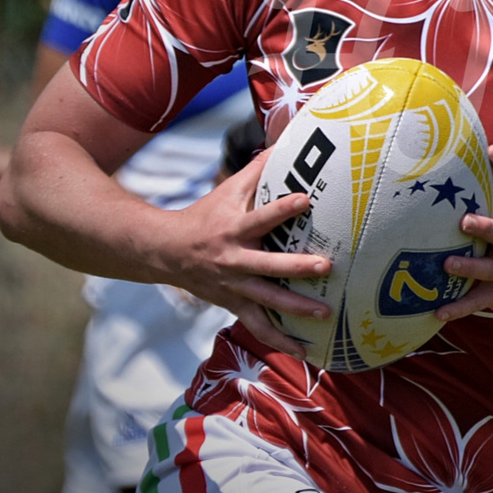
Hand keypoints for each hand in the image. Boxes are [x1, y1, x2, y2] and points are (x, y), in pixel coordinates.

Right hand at [156, 153, 334, 357]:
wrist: (166, 252)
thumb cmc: (206, 215)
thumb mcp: (228, 191)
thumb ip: (258, 169)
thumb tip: (284, 139)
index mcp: (233, 230)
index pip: (260, 217)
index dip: (282, 208)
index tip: (306, 198)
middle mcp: (234, 261)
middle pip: (268, 266)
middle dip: (296, 267)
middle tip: (326, 267)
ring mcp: (234, 287)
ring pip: (267, 302)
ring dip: (296, 310)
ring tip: (326, 314)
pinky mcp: (235, 306)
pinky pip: (260, 328)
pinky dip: (281, 342)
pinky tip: (306, 353)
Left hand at [436, 145, 492, 322]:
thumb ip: (489, 191)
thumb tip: (464, 153)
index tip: (491, 150)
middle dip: (485, 227)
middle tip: (464, 220)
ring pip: (487, 269)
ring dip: (468, 267)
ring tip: (447, 264)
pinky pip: (476, 303)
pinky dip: (457, 308)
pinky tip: (437, 312)